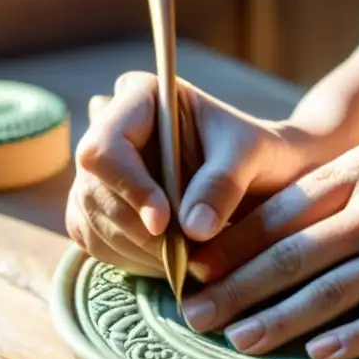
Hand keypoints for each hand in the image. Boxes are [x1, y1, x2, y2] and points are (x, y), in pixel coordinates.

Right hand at [65, 71, 328, 275]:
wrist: (267, 178)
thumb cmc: (261, 154)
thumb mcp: (252, 157)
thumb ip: (223, 183)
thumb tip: (192, 229)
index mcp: (141, 98)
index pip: (105, 146)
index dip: (129, 186)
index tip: (164, 223)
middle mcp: (111, 130)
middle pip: (94, 189)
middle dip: (138, 230)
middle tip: (186, 254)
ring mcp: (101, 173)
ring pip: (92, 220)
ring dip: (138, 251)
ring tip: (188, 257)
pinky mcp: (99, 209)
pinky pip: (97, 242)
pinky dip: (133, 260)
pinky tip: (171, 260)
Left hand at [182, 138, 358, 358]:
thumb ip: (341, 191)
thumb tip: (279, 227)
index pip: (282, 213)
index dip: (235, 247)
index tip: (197, 274)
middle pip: (294, 253)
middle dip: (238, 289)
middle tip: (194, 317)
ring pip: (334, 287)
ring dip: (281, 318)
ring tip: (240, 342)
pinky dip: (356, 336)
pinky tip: (321, 354)